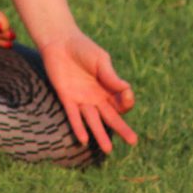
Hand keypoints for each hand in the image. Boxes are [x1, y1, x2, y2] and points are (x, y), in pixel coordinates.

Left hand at [39, 28, 136, 151]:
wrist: (59, 42)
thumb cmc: (83, 48)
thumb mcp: (100, 60)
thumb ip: (111, 77)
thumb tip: (127, 90)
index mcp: (108, 87)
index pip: (121, 102)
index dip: (127, 102)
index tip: (127, 94)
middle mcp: (96, 97)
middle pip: (111, 116)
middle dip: (122, 128)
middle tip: (133, 141)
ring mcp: (82, 99)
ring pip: (93, 121)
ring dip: (101, 134)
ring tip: (108, 150)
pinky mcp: (66, 98)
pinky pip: (73, 116)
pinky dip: (78, 127)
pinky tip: (83, 140)